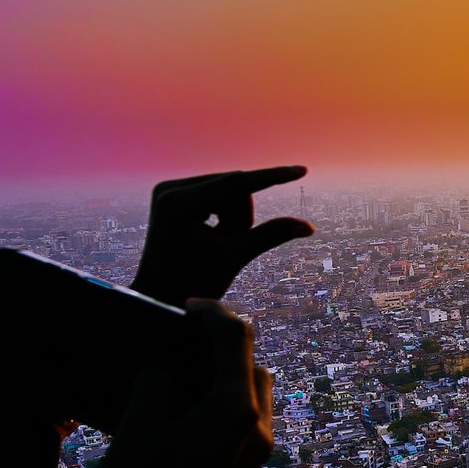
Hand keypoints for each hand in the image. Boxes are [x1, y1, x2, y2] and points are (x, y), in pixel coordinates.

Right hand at [89, 301, 273, 467]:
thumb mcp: (137, 427)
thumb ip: (157, 386)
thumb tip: (165, 375)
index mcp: (236, 410)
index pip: (237, 339)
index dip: (213, 313)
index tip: (189, 307)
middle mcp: (258, 429)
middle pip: (253, 366)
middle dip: (226, 346)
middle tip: (187, 339)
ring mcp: (257, 455)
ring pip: (255, 397)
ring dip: (229, 378)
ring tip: (186, 375)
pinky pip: (246, 425)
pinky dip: (227, 407)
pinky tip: (190, 411)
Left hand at [130, 166, 313, 305]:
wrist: (160, 297)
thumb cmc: (193, 283)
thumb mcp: (235, 256)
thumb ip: (272, 235)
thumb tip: (308, 227)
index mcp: (179, 203)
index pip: (235, 183)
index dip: (272, 178)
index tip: (300, 170)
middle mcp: (170, 189)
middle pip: (233, 187)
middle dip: (243, 215)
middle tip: (231, 244)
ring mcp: (170, 190)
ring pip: (228, 190)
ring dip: (235, 216)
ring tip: (220, 242)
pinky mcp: (174, 195)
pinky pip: (216, 194)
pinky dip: (224, 214)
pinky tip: (211, 234)